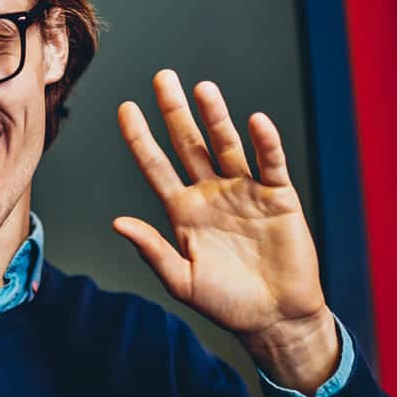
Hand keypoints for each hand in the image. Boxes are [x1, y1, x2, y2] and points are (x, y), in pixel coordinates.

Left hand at [112, 69, 337, 392]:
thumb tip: (117, 223)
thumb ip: (152, 250)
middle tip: (163, 77)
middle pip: (189, 144)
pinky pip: (270, 164)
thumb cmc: (226, 304)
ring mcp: (245, 192)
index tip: (125, 108)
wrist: (275, 319)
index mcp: (183, 211)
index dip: (140, 138)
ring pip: (227, 145)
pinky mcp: (279, 198)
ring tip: (202, 89)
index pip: (156, 166)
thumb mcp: (181, 280)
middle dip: (175, 111)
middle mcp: (211, 194)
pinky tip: (255, 122)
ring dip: (216, 117)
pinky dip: (264, 143)